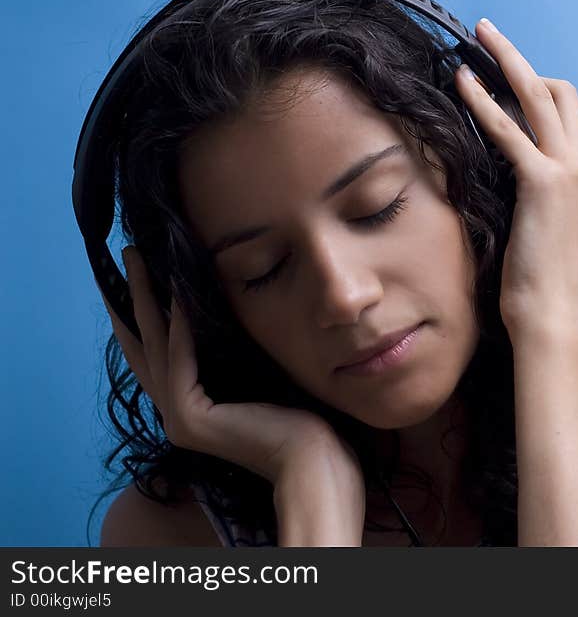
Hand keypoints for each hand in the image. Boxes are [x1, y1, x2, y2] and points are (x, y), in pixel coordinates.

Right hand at [101, 246, 364, 495]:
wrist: (314, 457)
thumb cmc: (297, 418)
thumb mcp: (255, 374)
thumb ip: (231, 350)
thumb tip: (224, 308)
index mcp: (189, 406)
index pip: (155, 353)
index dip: (141, 313)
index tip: (137, 274)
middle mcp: (174, 415)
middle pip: (143, 345)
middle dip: (132, 297)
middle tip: (128, 255)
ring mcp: (178, 420)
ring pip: (153, 347)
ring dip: (145, 299)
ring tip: (139, 260)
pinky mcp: (190, 420)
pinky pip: (180, 361)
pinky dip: (178, 326)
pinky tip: (177, 293)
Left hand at [455, 18, 577, 337]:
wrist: (560, 320)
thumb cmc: (551, 288)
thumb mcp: (552, 233)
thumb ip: (541, 200)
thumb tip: (509, 183)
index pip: (569, 116)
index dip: (537, 91)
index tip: (506, 78)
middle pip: (561, 92)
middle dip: (524, 61)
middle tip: (491, 39)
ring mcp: (572, 171)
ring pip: (540, 95)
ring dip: (508, 60)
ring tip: (479, 38)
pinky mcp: (544, 184)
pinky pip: (509, 130)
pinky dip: (484, 101)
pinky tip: (463, 84)